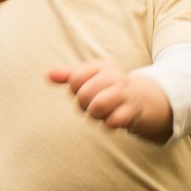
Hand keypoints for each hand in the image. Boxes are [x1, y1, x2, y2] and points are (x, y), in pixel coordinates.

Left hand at [48, 59, 172, 142]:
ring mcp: (125, 94)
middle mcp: (115, 77)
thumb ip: (69, 76)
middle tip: (93, 104)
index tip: (85, 90)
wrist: (143, 99)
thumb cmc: (109, 88)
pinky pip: (112, 121)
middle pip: (83, 94)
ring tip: (101, 112)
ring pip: (97, 106)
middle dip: (83, 104)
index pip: (75, 79)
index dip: (75, 89)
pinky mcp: (133, 111)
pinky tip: (113, 119)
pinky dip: (108, 123)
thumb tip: (47, 75)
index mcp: (102, 66)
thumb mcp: (90, 77)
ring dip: (94, 114)